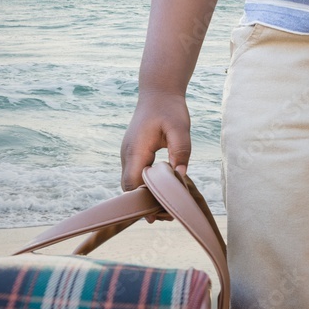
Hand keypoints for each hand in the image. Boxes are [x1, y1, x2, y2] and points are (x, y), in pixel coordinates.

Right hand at [120, 91, 191, 221]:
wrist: (158, 92)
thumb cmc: (169, 109)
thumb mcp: (180, 128)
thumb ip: (181, 151)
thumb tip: (180, 176)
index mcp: (136, 150)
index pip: (133, 184)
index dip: (142, 202)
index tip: (157, 215)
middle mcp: (127, 154)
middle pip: (129, 188)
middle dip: (144, 204)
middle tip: (167, 216)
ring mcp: (128, 154)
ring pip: (131, 183)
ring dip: (144, 196)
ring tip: (166, 208)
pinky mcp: (133, 154)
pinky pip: (135, 175)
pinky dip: (145, 187)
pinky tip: (162, 193)